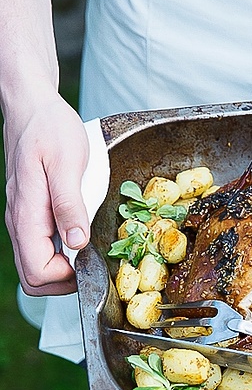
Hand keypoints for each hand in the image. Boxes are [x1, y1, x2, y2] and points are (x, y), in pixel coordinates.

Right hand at [3, 88, 89, 294]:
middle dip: (64, 282)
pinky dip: (60, 252)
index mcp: (27, 213)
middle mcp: (20, 222)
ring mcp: (24, 219)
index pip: (37, 271)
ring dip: (63, 268)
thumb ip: (69, 204)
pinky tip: (79, 234)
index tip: (90, 261)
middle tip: (92, 264)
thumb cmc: (49, 128)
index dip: (66, 278)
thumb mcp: (67, 162)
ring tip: (89, 250)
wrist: (32, 107)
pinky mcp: (31, 213)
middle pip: (33, 278)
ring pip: (36, 264)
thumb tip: (76, 242)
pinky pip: (40, 246)